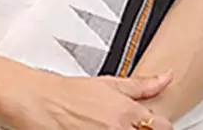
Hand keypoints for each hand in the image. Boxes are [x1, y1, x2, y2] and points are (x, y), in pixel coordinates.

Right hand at [1, 70, 173, 129]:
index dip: (159, 126)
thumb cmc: (67, 93)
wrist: (36, 101)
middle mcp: (119, 129)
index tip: (150, 124)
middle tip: (125, 124)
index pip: (163, 126)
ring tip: (106, 126)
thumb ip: (141, 85)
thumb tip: (166, 78)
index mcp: (127, 112)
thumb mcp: (108, 83)